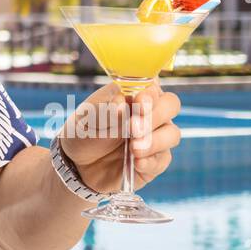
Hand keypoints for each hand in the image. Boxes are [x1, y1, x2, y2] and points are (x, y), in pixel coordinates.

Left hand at [55, 80, 181, 192]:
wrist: (78, 163)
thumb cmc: (85, 131)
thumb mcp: (88, 118)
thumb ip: (106, 111)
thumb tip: (122, 104)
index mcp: (134, 93)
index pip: (153, 86)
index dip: (149, 93)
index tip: (138, 101)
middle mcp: (150, 112)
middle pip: (171, 105)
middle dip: (155, 115)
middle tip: (134, 128)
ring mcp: (156, 136)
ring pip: (172, 133)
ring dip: (154, 141)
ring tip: (133, 149)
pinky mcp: (155, 160)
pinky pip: (163, 159)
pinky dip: (151, 161)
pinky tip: (136, 163)